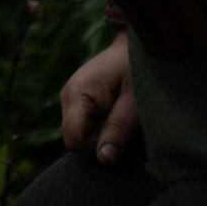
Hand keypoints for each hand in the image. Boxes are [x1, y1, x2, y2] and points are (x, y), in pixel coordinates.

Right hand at [60, 32, 139, 163]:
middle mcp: (68, 97)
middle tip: (124, 127)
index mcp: (78, 94)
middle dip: (99, 143)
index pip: (75, 140)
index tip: (121, 137)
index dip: (97, 148)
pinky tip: (116, 116)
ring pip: (79, 136)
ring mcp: (71, 99)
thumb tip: (104, 159)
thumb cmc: (138, 70)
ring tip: (121, 118)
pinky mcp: (78, 102)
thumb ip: (118, 130)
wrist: (136, 45)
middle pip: (74, 141)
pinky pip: (84, 128)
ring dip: (101, 136)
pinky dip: (100, 129)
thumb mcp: (135, 103)